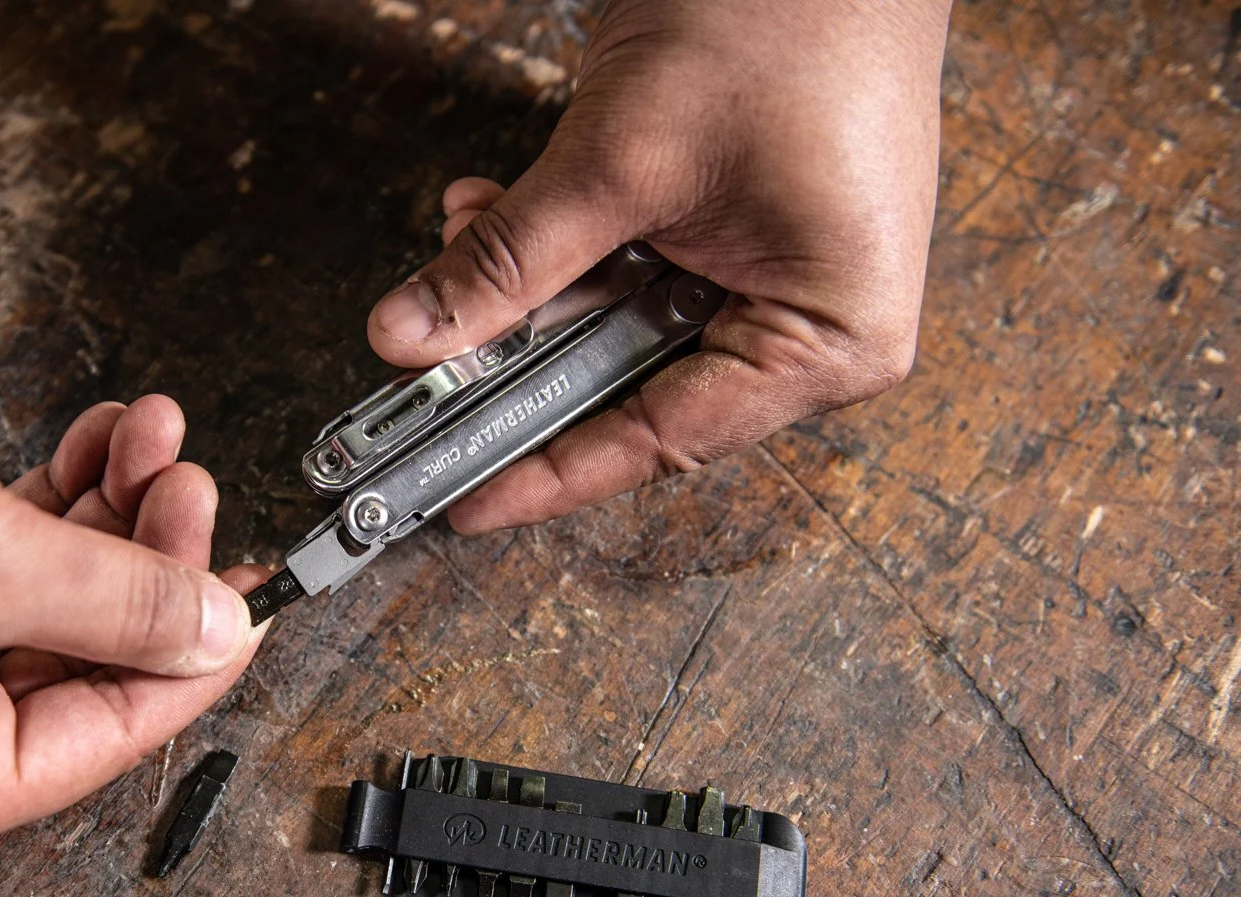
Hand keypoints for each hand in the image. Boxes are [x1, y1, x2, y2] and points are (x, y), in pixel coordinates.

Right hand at [0, 226, 261, 870]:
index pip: (115, 732)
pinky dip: (47, 506)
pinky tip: (91, 445)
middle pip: (87, 659)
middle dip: (149, 556)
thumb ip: (119, 603)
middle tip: (189, 480)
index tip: (252, 581)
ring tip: (148, 437)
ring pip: (48, 600)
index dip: (198, 651)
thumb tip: (216, 630)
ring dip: (107, 516)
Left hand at [366, 0, 950, 530]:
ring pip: (618, 329)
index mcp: (831, 341)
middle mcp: (815, 329)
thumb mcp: (619, 163)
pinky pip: (632, 273)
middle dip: (522, 358)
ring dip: (531, 289)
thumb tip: (409, 337)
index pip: (659, 441)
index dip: (546, 474)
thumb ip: (509, 263)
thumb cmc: (785, 17)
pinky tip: (501, 207)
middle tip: (431, 363)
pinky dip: (562, 248)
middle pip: (634, 390)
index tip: (464, 503)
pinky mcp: (744, 236)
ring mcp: (782, 280)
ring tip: (471, 232)